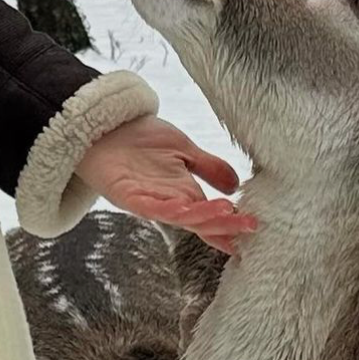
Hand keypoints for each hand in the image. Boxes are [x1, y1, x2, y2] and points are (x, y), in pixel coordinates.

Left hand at [74, 115, 255, 254]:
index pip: (210, 215)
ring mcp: (148, 201)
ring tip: (228, 214)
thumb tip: (236, 186)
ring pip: (179, 216)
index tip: (253, 233)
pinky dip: (170, 210)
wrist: (105, 126)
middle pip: (200, 220)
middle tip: (250, 226)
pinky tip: (187, 209)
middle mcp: (168, 202)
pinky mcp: (127, 196)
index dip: (229, 225)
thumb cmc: (140, 140)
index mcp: (183, 193)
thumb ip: (208, 167)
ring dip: (203, 217)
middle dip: (225, 224)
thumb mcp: (184, 150)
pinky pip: (151, 208)